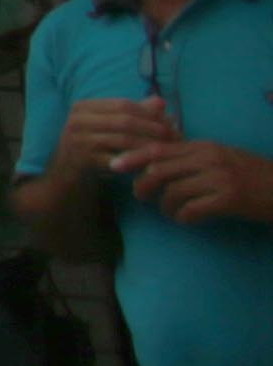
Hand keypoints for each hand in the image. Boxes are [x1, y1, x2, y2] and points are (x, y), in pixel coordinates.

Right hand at [55, 96, 182, 180]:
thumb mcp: (109, 127)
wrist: (65, 176)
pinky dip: (137, 162)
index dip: (149, 113)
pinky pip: (118, 159)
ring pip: (123, 139)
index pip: (124, 104)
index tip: (171, 123)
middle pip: (125, 120)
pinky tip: (152, 165)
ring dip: (149, 146)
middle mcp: (78, 120)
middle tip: (175, 138)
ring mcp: (78, 140)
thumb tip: (161, 102)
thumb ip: (134, 114)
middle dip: (153, 129)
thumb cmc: (91, 148)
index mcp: (83, 107)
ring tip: (167, 152)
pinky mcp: (83, 160)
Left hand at [114, 136, 272, 221]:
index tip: (114, 165)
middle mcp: (208, 158)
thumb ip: (190, 155)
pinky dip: (183, 217)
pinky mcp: (229, 199)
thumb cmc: (249, 174)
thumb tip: (155, 158)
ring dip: (165, 205)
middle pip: (160, 169)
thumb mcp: (220, 157)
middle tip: (140, 197)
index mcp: (203, 146)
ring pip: (173, 191)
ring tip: (170, 211)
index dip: (134, 157)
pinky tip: (186, 219)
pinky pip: (192, 209)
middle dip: (143, 185)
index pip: (159, 148)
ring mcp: (219, 178)